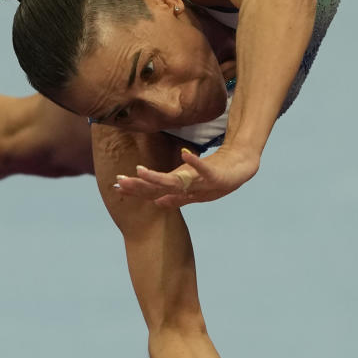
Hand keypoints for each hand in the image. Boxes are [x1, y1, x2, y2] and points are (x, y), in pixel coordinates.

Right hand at [113, 145, 259, 207]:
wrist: (241, 169)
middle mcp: (188, 189)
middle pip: (160, 188)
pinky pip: (203, 169)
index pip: (154, 191)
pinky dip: (194, 162)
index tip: (116, 185)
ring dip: (158, 178)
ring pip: (176, 182)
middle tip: (120, 181)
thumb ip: (175, 197)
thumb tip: (156, 203)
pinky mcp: (216, 175)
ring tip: (140, 171)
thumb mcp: (194, 188)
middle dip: (140, 186)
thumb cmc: (216, 178)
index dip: (136, 190)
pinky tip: (184, 153)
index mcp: (180, 190)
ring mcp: (201, 184)